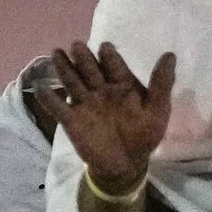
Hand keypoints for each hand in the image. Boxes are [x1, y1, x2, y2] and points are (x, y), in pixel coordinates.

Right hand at [49, 45, 175, 190]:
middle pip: (90, 69)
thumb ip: (161, 84)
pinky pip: (58, 108)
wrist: (126, 165)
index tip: (105, 47)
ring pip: (73, 82)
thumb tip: (169, 55)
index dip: (110, 57)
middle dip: (84, 58)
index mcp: (122, 84)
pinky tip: (41, 89)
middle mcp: (101, 89)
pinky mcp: (71, 120)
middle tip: (77, 46)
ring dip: (64, 69)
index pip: (114, 66)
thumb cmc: (144, 136)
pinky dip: (49, 100)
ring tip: (57, 54)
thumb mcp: (158, 111)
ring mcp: (85, 103)